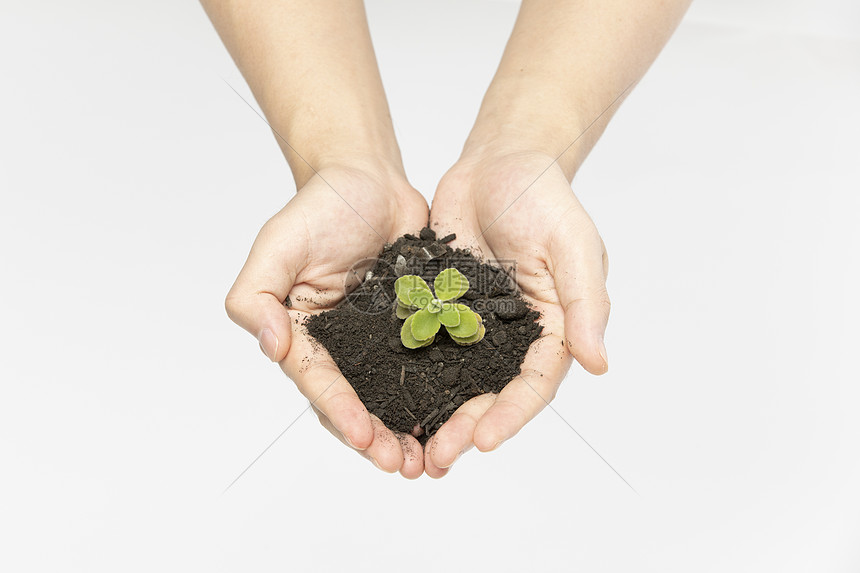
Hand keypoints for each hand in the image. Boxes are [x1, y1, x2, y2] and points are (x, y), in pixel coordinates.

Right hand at [226, 166, 429, 477]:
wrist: (369, 180)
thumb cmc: (319, 208)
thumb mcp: (277, 245)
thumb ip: (257, 296)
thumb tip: (272, 348)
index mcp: (306, 335)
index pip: (320, 382)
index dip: (340, 412)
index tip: (365, 438)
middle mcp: (344, 346)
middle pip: (358, 402)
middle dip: (378, 439)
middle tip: (404, 466)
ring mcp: (382, 339)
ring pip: (395, 395)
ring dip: (410, 429)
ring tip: (432, 459)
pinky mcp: (417, 325)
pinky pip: (430, 365)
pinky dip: (441, 395)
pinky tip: (459, 416)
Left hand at [425, 151, 609, 476]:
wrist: (499, 162)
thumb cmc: (546, 199)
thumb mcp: (573, 246)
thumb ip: (586, 304)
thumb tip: (599, 364)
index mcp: (553, 328)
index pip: (534, 383)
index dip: (512, 414)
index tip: (485, 440)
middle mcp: (512, 335)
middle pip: (491, 392)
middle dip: (468, 426)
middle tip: (439, 458)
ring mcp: (474, 323)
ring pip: (455, 379)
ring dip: (437, 413)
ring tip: (412, 446)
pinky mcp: (442, 306)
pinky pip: (426, 346)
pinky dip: (410, 374)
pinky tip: (386, 398)